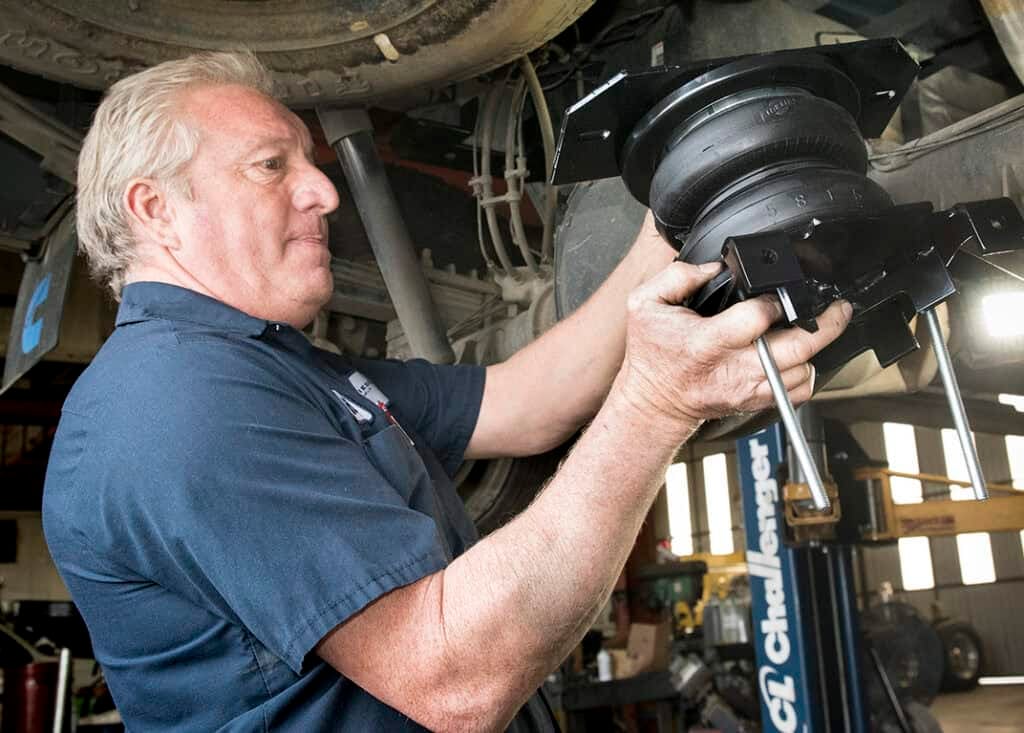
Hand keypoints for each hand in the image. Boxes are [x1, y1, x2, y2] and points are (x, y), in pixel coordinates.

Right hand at [616, 261, 852, 434]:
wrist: (654, 403)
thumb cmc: (652, 355)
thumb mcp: (644, 304)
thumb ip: (677, 276)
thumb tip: (715, 268)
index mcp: (707, 342)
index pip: (758, 317)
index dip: (775, 300)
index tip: (777, 292)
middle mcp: (733, 369)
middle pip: (797, 348)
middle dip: (826, 324)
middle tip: (837, 307)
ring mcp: (748, 389)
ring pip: (804, 370)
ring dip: (814, 349)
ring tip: (812, 329)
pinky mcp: (756, 402)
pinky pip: (800, 390)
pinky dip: (807, 373)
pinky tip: (799, 357)